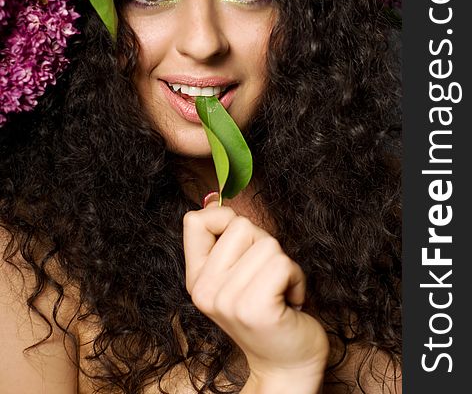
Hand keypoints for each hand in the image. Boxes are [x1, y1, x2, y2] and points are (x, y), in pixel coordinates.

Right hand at [183, 201, 328, 393]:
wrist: (285, 364)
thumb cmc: (268, 310)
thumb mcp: (236, 274)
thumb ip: (224, 239)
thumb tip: (213, 198)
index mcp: (196, 279)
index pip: (195, 220)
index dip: (225, 220)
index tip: (243, 247)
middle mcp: (205, 290)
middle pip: (241, 225)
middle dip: (264, 246)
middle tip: (266, 279)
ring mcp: (227, 301)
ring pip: (267, 243)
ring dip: (284, 265)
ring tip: (279, 292)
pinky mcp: (254, 308)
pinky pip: (283, 263)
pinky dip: (296, 279)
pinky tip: (290, 301)